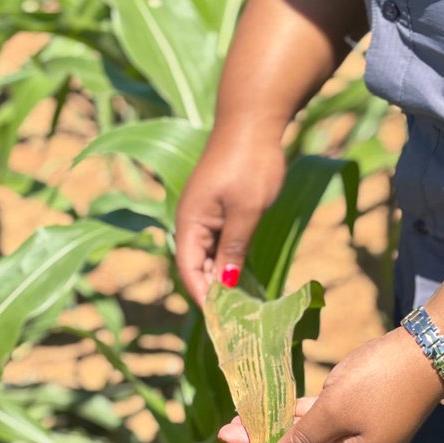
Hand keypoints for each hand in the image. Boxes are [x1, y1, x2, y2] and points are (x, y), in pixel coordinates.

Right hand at [174, 125, 285, 304]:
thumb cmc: (250, 162)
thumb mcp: (247, 211)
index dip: (204, 298)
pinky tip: (244, 279)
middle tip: (237, 322)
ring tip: (241, 308)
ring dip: (222, 280)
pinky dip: (230, 261)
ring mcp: (205, 214)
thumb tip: (224, 284)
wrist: (253, 119)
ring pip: (210, 256)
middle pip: (198, 267)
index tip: (220, 323)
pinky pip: (220, 243)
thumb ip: (234, 248)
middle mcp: (191, 221)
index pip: (190, 271)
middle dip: (214, 294)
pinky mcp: (219, 208)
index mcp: (190, 222)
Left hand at [218, 328, 443, 442]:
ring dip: (275, 430)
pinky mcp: (357, 412)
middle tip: (227, 433)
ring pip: (307, 440)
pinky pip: (319, 421)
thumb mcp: (332, 412)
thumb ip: (299, 441)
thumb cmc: (379, 383)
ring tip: (238, 420)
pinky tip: (270, 407)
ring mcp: (357, 434)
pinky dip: (295, 416)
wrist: (426, 349)